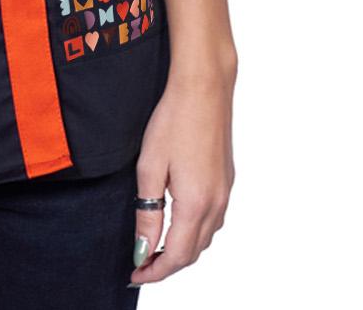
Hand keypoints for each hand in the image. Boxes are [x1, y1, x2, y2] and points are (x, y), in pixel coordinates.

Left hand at [128, 67, 235, 286]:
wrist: (204, 87)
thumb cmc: (173, 120)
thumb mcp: (150, 167)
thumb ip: (147, 213)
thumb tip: (144, 249)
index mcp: (197, 204)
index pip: (177, 256)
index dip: (155, 271)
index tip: (135, 274)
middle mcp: (217, 203)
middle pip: (194, 252)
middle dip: (168, 264)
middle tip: (141, 264)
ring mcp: (225, 191)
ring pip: (206, 237)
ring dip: (183, 249)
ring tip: (156, 246)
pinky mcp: (227, 179)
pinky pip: (213, 219)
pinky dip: (195, 231)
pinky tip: (178, 222)